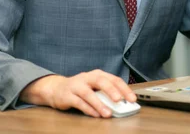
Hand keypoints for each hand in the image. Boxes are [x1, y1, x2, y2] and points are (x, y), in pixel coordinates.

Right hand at [20, 69, 136, 117]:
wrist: (56, 89)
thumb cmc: (80, 89)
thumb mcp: (95, 88)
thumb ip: (106, 94)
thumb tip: (123, 104)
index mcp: (97, 74)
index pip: (114, 79)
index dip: (124, 88)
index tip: (133, 99)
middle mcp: (87, 77)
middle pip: (101, 81)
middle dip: (112, 91)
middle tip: (120, 100)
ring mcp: (76, 86)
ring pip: (89, 93)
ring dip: (99, 104)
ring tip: (108, 114)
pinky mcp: (67, 95)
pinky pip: (79, 102)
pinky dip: (88, 109)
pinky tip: (95, 115)